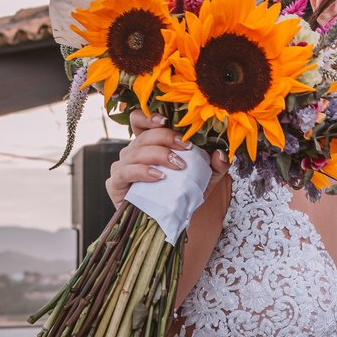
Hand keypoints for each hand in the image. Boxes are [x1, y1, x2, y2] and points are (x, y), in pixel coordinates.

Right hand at [105, 110, 230, 205]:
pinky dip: (142, 171)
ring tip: (178, 165)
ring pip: (136, 152)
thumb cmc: (182, 193)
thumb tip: (221, 154)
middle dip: (167, 138)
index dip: (148, 117)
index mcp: (148, 144)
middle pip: (145, 136)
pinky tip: (159, 176)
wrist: (171, 220)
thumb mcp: (205, 177)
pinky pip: (125, 172)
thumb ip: (216, 165)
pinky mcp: (115, 184)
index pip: (139, 121)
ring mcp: (121, 167)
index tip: (166, 120)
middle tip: (187, 148)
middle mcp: (132, 152)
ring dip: (160, 155)